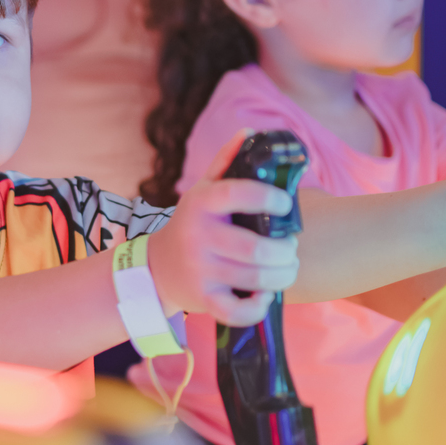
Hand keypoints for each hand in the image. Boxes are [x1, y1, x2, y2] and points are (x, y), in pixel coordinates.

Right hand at [147, 130, 299, 325]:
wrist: (155, 268)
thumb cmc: (192, 224)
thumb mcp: (203, 191)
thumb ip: (226, 163)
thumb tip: (250, 133)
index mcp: (200, 204)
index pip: (236, 193)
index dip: (268, 197)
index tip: (285, 203)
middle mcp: (197, 237)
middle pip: (255, 248)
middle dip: (285, 251)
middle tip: (290, 249)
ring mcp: (199, 270)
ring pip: (255, 279)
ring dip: (283, 275)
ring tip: (287, 268)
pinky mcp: (202, 299)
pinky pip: (238, 311)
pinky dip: (259, 306)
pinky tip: (265, 294)